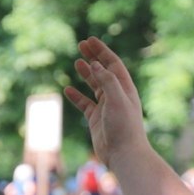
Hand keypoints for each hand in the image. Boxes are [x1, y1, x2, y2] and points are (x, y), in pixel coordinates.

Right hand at [65, 37, 149, 164]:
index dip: (102, 51)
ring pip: (94, 86)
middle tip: (81, 45)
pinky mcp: (96, 120)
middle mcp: (116, 96)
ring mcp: (106, 107)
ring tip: (77, 62)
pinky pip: (85, 104)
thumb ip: (106, 80)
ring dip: (86, 74)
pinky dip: (77, 96)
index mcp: (125, 89)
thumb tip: (94, 64)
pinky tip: (68, 89)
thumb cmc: (124, 127)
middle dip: (93, 57)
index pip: (113, 64)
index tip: (90, 40)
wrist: (124, 154)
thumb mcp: (116, 99)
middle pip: (103, 72)